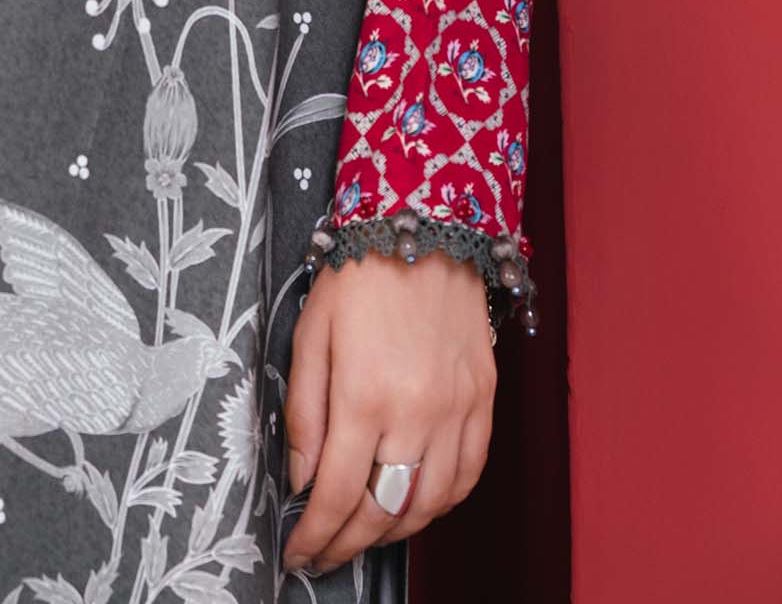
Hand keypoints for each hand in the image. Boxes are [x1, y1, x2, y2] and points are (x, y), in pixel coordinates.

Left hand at [281, 248, 495, 575]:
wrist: (424, 227)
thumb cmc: (359, 276)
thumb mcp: (310, 334)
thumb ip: (304, 413)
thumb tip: (302, 480)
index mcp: (364, 395)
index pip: (338, 495)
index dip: (316, 536)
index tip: (298, 554)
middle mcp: (416, 412)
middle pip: (383, 511)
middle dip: (349, 545)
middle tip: (325, 555)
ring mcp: (457, 410)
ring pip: (430, 505)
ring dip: (394, 532)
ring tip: (365, 535)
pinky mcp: (483, 401)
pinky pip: (468, 475)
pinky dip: (441, 503)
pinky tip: (416, 504)